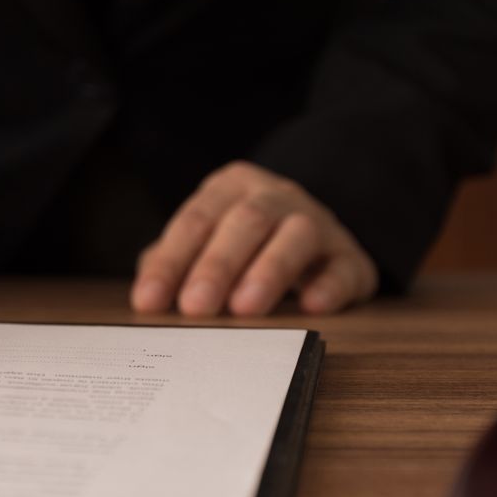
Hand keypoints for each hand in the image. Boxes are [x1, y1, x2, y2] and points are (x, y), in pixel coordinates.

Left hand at [131, 161, 377, 316]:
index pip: (196, 220)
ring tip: (245, 308)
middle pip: (246, 220)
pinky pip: (345, 266)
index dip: (170, 261)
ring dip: (269, 270)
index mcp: (231, 188)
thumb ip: (173, 264)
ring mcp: (318, 222)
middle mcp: (276, 196)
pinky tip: (312, 307)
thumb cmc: (244, 247)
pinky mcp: (351, 258)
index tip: (148, 302)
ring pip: (297, 234)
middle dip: (217, 265)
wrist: (315, 242)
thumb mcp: (204, 245)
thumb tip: (146, 296)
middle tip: (195, 308)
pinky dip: (330, 286)